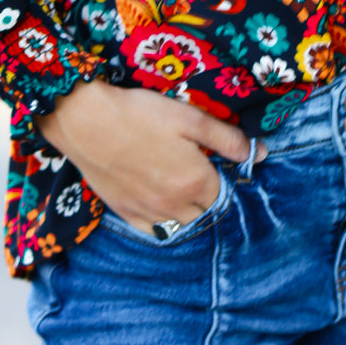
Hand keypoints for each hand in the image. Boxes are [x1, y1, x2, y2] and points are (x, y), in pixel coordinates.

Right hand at [37, 78, 265, 232]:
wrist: (86, 121)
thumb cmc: (140, 114)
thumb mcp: (190, 118)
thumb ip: (227, 139)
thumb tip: (260, 154)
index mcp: (196, 182)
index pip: (225, 192)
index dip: (225, 177)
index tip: (217, 161)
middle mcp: (175, 205)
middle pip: (206, 212)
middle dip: (209, 196)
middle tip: (200, 171)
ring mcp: (148, 213)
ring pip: (182, 225)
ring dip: (189, 211)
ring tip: (182, 186)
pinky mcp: (125, 212)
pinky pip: (154, 230)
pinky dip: (164, 222)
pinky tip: (162, 204)